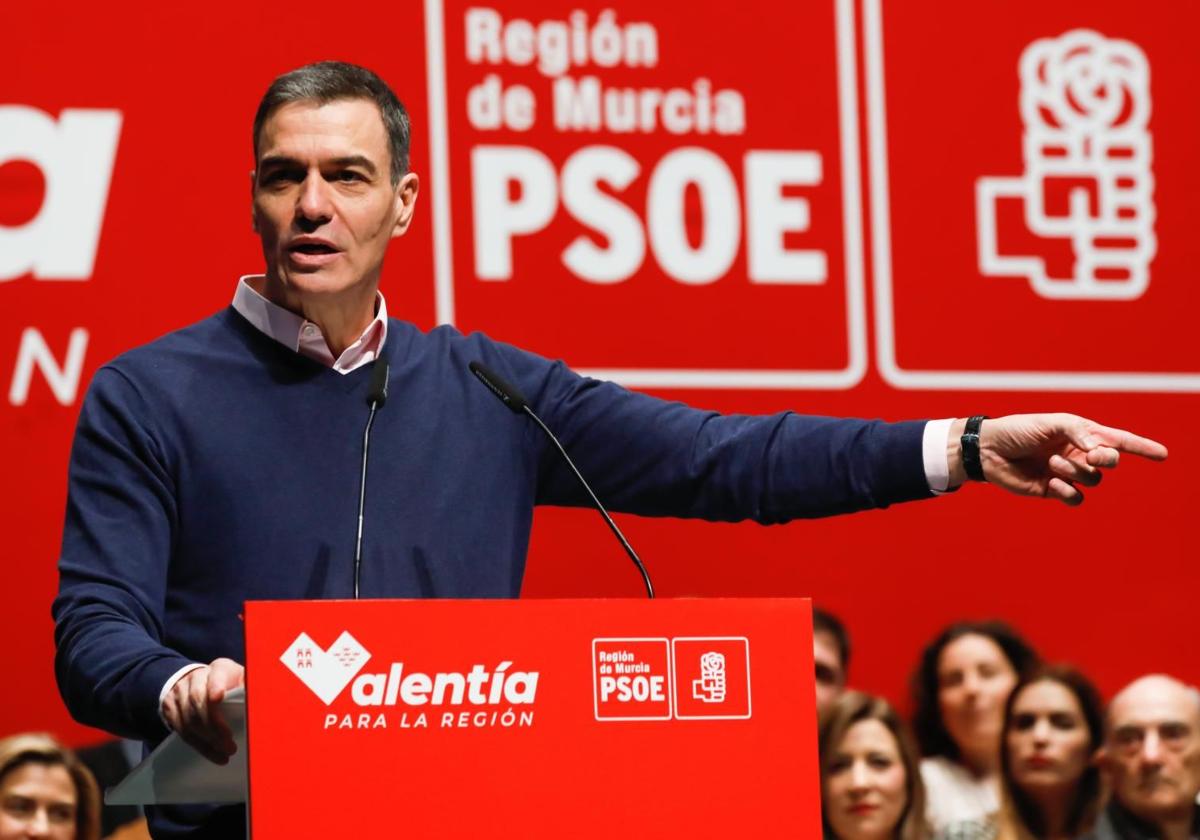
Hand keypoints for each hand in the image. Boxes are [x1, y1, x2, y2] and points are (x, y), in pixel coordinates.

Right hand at [161, 657, 244, 763]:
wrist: (196, 681)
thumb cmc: (229, 683)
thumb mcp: (243, 679)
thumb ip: (253, 688)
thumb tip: (271, 697)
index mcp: (219, 668)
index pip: (216, 675)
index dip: (216, 685)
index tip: (218, 697)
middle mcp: (196, 677)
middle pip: (199, 700)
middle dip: (214, 725)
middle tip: (229, 744)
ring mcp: (180, 692)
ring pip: (188, 719)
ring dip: (207, 740)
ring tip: (226, 752)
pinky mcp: (170, 708)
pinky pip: (181, 730)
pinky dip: (199, 745)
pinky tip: (215, 755)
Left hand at [948, 413, 1167, 504]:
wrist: (989, 450)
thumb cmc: (1017, 430)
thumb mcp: (1049, 422)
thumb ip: (1077, 430)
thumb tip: (1097, 447)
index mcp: (1081, 434)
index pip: (1118, 440)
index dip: (1142, 447)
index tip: (1163, 454)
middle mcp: (1078, 453)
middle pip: (1110, 461)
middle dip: (1106, 458)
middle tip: (1090, 453)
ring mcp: (1067, 473)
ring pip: (1093, 479)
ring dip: (1076, 471)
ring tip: (1053, 462)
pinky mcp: (1053, 490)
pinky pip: (1076, 498)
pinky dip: (1069, 491)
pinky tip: (1052, 482)